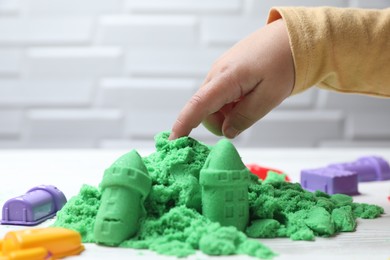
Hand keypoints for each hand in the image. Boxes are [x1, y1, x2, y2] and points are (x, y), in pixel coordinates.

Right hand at [169, 19, 294, 139]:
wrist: (291, 37)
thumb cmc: (283, 63)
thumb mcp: (269, 96)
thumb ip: (245, 117)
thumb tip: (227, 132)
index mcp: (226, 78)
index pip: (198, 105)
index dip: (183, 125)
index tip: (173, 142)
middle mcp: (217, 73)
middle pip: (205, 109)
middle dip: (219, 122)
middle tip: (244, 120)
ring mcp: (220, 71)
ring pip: (213, 103)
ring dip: (227, 112)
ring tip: (252, 102)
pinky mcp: (226, 71)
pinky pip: (221, 94)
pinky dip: (231, 102)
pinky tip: (249, 95)